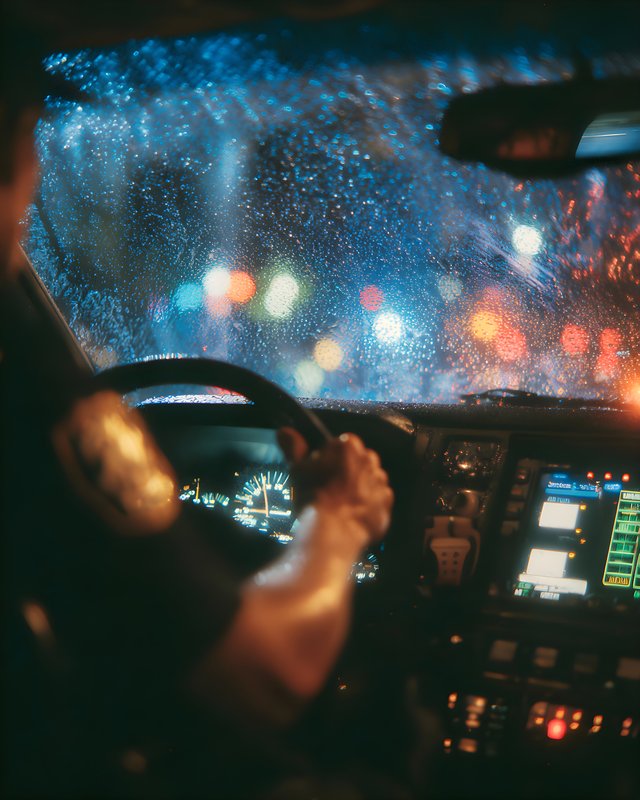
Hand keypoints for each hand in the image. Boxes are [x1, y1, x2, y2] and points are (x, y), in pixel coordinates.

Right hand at [277, 428, 393, 544]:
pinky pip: (378, 498)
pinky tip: (352, 513)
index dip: (330, 459)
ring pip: (369, 479)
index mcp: (348, 445)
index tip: (321, 473)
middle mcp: (369, 459)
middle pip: (358, 460)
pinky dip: (368, 504)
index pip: (341, 445)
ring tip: (341, 503)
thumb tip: (284, 431)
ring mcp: (380, 481)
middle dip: (347, 471)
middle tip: (330, 488)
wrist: (332, 531)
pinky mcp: (386, 503)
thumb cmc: (313, 496)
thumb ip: (294, 447)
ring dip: (359, 487)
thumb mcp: (297, 469)